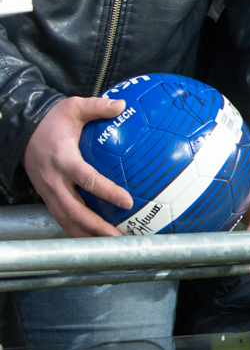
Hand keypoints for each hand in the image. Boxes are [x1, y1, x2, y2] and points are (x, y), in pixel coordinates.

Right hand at [23, 96, 132, 237]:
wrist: (22, 131)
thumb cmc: (52, 120)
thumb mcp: (73, 107)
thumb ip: (98, 106)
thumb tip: (123, 105)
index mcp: (63, 159)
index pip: (86, 179)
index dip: (106, 191)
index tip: (127, 201)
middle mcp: (54, 180)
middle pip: (74, 209)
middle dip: (95, 226)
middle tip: (117, 236)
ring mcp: (48, 190)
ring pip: (65, 219)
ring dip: (86, 234)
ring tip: (109, 244)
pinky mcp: (46, 196)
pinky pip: (60, 217)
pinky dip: (76, 230)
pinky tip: (93, 238)